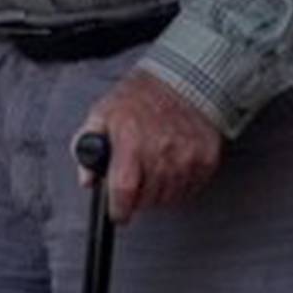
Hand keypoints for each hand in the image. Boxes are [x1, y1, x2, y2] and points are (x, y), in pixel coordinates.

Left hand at [77, 69, 223, 222]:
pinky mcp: (205, 158)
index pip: (124, 189)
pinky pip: (190, 189)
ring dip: (158, 193)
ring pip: (169, 198)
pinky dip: (179, 185)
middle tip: (135, 182)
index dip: (119, 209)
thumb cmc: (140, 97)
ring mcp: (186, 156)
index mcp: (130, 139)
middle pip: (147, 199)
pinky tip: (172, 166)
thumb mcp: (103, 113)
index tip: (118, 213)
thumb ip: (88, 146)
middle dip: (137, 198)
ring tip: (154, 169)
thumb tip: (87, 179)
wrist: (183, 80)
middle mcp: (160, 149)